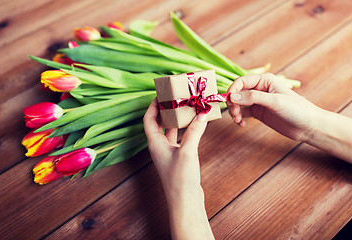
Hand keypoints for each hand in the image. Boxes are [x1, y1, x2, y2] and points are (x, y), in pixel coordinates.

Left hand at [144, 98, 213, 239]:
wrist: (185, 202)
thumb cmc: (180, 179)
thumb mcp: (188, 152)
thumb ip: (194, 131)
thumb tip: (202, 114)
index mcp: (155, 143)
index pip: (148, 119)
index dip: (153, 106)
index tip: (160, 94)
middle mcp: (159, 147)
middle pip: (159, 123)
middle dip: (166, 110)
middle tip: (176, 99)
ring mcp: (168, 153)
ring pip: (170, 131)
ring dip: (177, 120)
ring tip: (187, 108)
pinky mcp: (178, 158)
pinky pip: (180, 139)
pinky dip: (186, 130)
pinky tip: (195, 125)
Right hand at [226, 73, 319, 140]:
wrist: (308, 126)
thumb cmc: (297, 110)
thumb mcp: (274, 102)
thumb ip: (253, 98)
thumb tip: (232, 96)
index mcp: (264, 80)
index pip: (241, 82)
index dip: (232, 90)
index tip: (228, 102)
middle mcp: (259, 89)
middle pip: (237, 93)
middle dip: (232, 103)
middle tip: (234, 114)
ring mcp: (258, 101)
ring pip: (238, 104)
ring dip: (234, 112)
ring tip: (238, 121)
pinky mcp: (258, 112)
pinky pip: (243, 113)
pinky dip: (239, 118)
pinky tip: (242, 124)